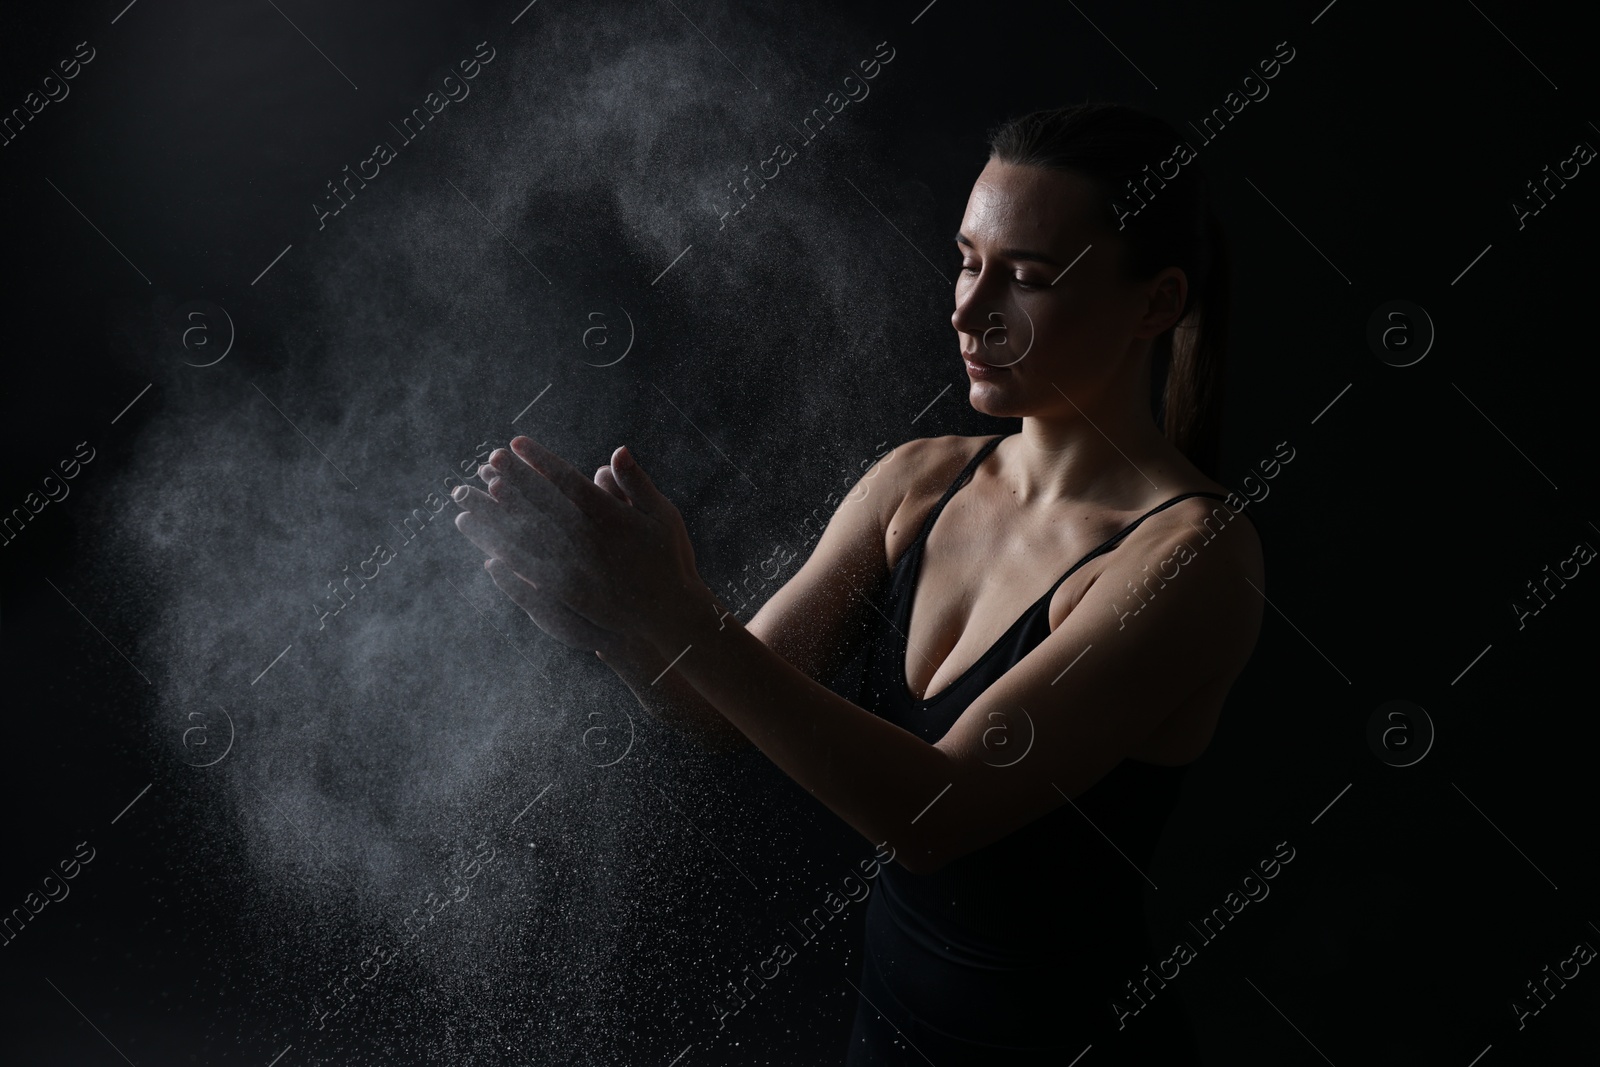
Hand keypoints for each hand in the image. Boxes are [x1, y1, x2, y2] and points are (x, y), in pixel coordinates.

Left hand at [451, 437, 702, 651]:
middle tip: (484, 463)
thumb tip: (616, 451)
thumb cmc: (668, 559)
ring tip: (469, 502)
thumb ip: (636, 484)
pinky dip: (506, 560)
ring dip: (494, 519)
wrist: (669, 614)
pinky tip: (485, 551)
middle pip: (538, 506)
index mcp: (609, 517)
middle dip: (509, 482)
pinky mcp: (566, 595)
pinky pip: (529, 575)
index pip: (564, 481)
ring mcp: (574, 570)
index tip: (513, 445)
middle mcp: (586, 542)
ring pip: (525, 539)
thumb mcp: (663, 516)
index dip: (537, 461)